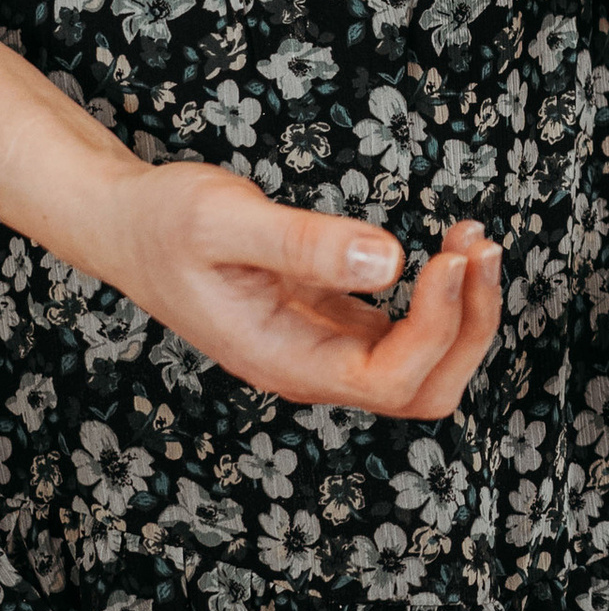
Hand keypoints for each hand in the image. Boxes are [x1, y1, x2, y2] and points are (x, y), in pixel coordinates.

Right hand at [85, 168, 502, 417]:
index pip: (390, 377)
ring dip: (466, 313)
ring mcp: (327, 351)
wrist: (127, 228)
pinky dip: (445, 297)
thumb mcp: (223, 219)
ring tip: (475, 241)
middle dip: (469, 327)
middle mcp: (312, 370)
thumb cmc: (164, 224)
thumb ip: (302, 243)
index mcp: (283, 362)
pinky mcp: (337, 324)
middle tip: (479, 247)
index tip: (451, 254)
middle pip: (424, 391)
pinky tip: (451, 248)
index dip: (437, 324)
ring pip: (426, 368)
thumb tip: (387, 261)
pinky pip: (410, 334)